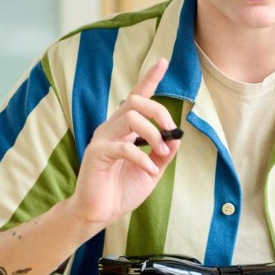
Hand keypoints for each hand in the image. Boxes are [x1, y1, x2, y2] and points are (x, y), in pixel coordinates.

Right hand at [71, 58, 181, 227]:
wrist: (99, 213)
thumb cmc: (122, 190)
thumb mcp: (152, 170)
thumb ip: (163, 153)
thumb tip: (178, 137)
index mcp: (123, 128)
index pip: (136, 96)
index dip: (150, 78)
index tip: (164, 61)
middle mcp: (111, 128)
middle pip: (136, 102)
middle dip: (159, 113)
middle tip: (170, 134)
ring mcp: (101, 139)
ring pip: (130, 118)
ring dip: (153, 135)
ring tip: (161, 155)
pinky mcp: (96, 154)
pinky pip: (124, 147)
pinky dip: (143, 158)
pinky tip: (150, 170)